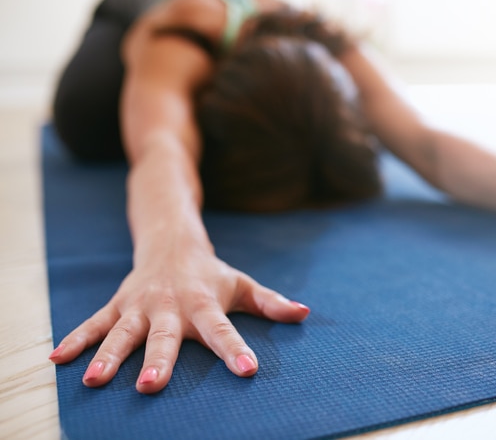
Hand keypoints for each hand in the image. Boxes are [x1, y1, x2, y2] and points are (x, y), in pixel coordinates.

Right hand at [48, 252, 309, 393]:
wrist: (171, 242)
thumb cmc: (211, 274)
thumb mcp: (242, 285)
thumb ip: (270, 303)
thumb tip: (305, 313)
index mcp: (204, 304)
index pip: (222, 330)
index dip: (235, 350)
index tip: (248, 371)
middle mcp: (170, 306)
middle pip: (164, 336)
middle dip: (157, 360)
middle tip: (152, 386)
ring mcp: (139, 306)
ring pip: (122, 333)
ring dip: (108, 355)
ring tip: (94, 381)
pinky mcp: (117, 305)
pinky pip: (94, 323)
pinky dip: (77, 340)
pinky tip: (57, 360)